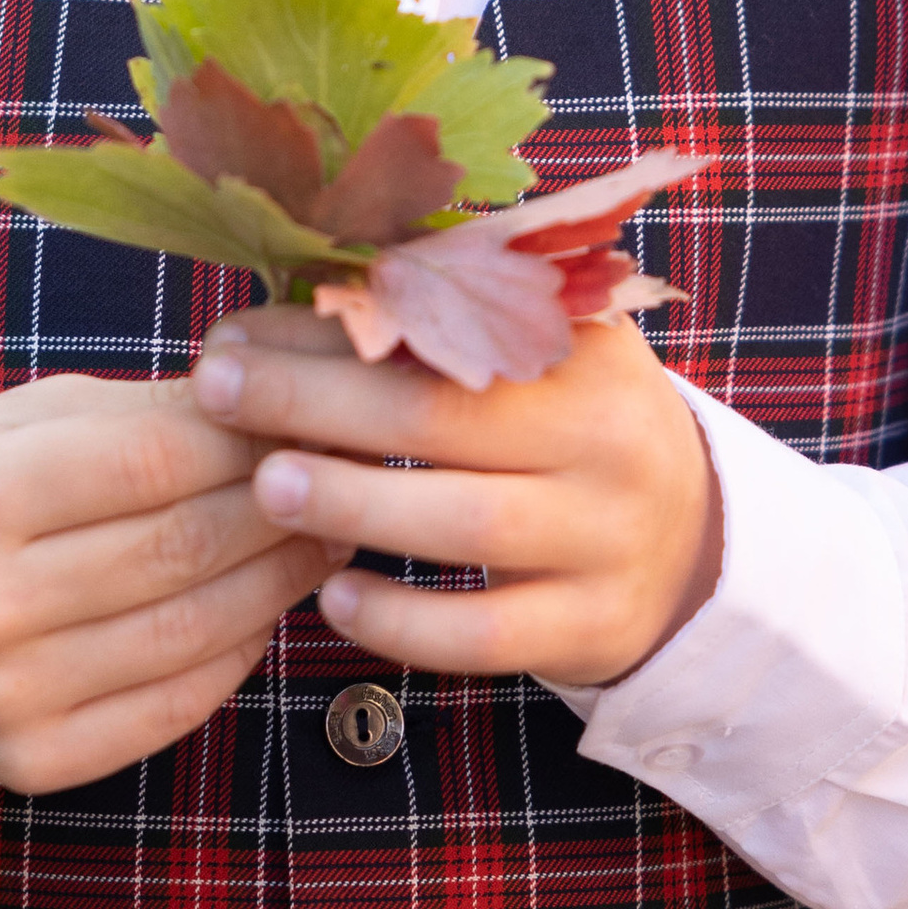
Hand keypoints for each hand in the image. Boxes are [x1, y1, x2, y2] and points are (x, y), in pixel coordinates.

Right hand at [0, 373, 340, 791]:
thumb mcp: (23, 424)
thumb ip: (140, 413)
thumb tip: (271, 404)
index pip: (150, 460)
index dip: (247, 438)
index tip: (306, 419)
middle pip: (181, 547)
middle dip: (283, 507)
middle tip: (342, 479)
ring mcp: (1, 698)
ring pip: (194, 631)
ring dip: (282, 579)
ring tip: (324, 537)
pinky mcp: (34, 763)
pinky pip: (178, 703)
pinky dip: (241, 651)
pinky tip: (265, 608)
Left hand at [189, 304, 722, 687]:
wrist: (690, 544)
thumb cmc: (567, 430)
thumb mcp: (538, 356)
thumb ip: (445, 314)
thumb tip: (299, 273)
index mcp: (586, 349)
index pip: (444, 328)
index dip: (332, 329)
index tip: (236, 331)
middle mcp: (609, 438)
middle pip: (445, 417)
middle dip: (315, 403)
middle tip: (217, 392)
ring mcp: (606, 539)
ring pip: (468, 525)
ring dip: (354, 504)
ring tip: (267, 487)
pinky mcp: (592, 627)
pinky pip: (486, 635)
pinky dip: (403, 621)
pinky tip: (333, 598)